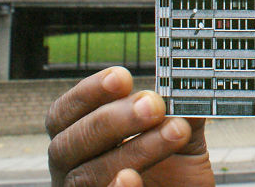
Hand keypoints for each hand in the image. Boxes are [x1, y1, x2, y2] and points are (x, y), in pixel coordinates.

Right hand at [46, 66, 214, 186]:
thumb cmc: (177, 174)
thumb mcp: (182, 138)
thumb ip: (182, 112)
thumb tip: (189, 84)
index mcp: (83, 143)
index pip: (64, 114)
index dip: (88, 93)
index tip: (121, 77)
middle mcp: (73, 172)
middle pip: (68, 144)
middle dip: (112, 120)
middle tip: (154, 105)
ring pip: (86, 176)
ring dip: (131, 150)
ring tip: (174, 132)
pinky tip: (130, 177)